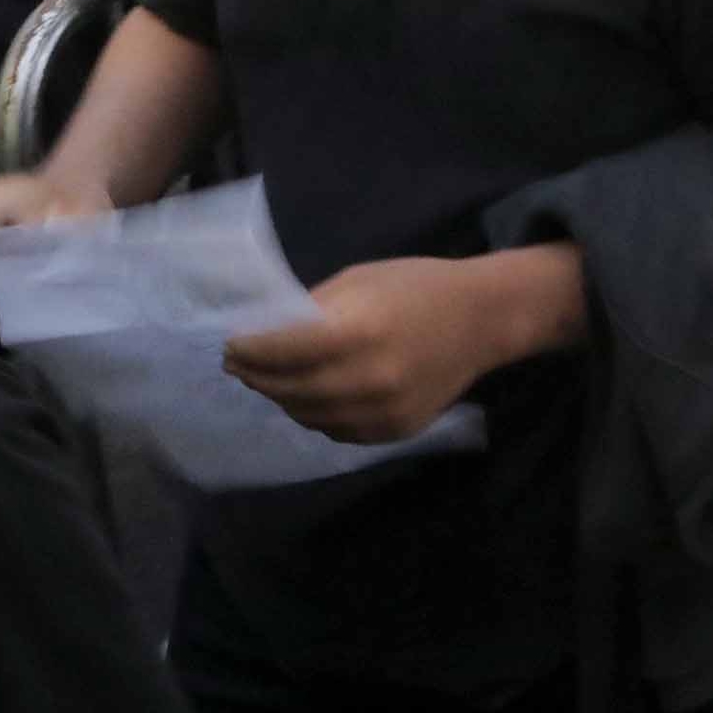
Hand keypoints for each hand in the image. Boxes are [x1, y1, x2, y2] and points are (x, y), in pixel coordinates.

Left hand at [225, 248, 581, 443]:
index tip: (229, 345)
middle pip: (288, 388)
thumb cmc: (418, 287)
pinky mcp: (392, 432)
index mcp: (358, 331)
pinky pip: (335, 430)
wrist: (483, 320)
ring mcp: (381, 412)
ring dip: (282, 397)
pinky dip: (315, 413)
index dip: (247, 350)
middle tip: (239, 365)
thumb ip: (311, 310)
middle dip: (256, 376)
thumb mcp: (359, 281)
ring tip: (270, 379)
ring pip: (307, 415)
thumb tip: (264, 333)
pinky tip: (311, 394)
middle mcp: (367, 379)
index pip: (280, 350)